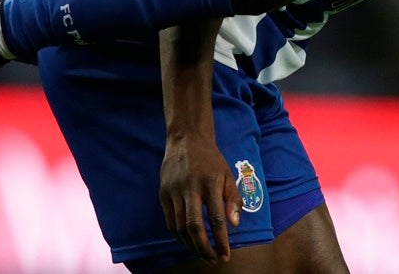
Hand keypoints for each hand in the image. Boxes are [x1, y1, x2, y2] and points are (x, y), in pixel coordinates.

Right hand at [159, 133, 240, 262]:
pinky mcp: (163, 193)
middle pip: (194, 226)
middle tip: (213, 259)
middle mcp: (190, 187)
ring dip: (190, 245)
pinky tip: (188, 241)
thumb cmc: (211, 160)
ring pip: (179, 226)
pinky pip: (169, 221)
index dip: (221, 240)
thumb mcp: (227, 175)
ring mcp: (174, 190)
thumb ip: (233, 199)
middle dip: (204, 248)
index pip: (216, 218)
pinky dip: (178, 235)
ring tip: (202, 254)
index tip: (226, 254)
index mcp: (210, 183)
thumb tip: (234, 225)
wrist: (186, 139)